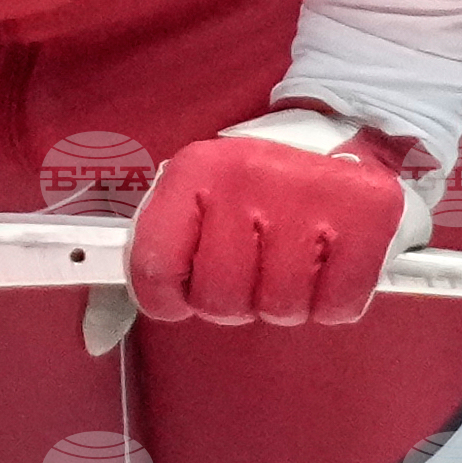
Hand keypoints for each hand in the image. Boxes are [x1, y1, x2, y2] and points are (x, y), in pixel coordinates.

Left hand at [114, 111, 435, 338]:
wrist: (351, 126)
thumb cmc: (261, 182)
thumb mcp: (197, 200)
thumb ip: (150, 262)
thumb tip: (92, 336)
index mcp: (194, 171)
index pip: (154, 270)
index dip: (170, 297)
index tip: (189, 287)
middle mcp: (249, 177)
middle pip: (220, 301)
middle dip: (236, 299)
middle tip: (257, 263)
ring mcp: (311, 194)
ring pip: (279, 310)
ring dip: (287, 301)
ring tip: (297, 255)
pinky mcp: (369, 214)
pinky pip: (335, 306)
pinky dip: (333, 300)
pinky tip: (332, 261)